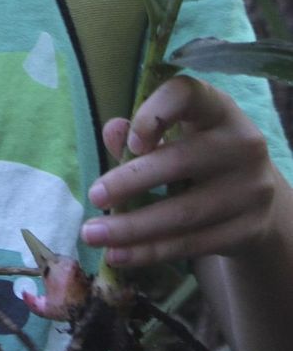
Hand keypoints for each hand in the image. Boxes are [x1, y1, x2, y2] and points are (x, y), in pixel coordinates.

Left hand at [80, 75, 278, 267]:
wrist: (256, 198)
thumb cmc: (199, 155)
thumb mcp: (176, 134)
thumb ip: (141, 131)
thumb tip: (113, 130)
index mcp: (217, 108)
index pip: (187, 95)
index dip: (155, 114)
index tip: (132, 141)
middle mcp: (242, 144)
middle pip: (179, 162)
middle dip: (129, 182)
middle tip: (93, 196)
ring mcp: (251, 190)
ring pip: (182, 213)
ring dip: (132, 228)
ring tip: (93, 234)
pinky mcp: (249, 230)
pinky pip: (192, 244)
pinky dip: (151, 251)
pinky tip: (120, 255)